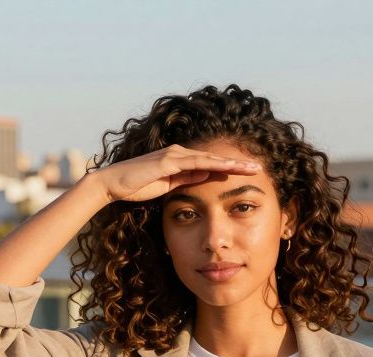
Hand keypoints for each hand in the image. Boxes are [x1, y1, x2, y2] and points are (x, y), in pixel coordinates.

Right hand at [86, 144, 261, 204]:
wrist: (113, 184)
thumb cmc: (137, 187)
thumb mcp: (168, 185)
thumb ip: (186, 179)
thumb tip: (206, 176)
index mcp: (180, 160)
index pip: (211, 164)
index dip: (232, 168)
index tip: (250, 174)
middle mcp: (180, 153)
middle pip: (215, 159)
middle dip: (238, 164)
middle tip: (260, 168)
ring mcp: (174, 155)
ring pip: (209, 159)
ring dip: (231, 163)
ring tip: (251, 168)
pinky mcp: (167, 161)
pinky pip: (195, 163)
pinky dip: (213, 165)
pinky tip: (228, 168)